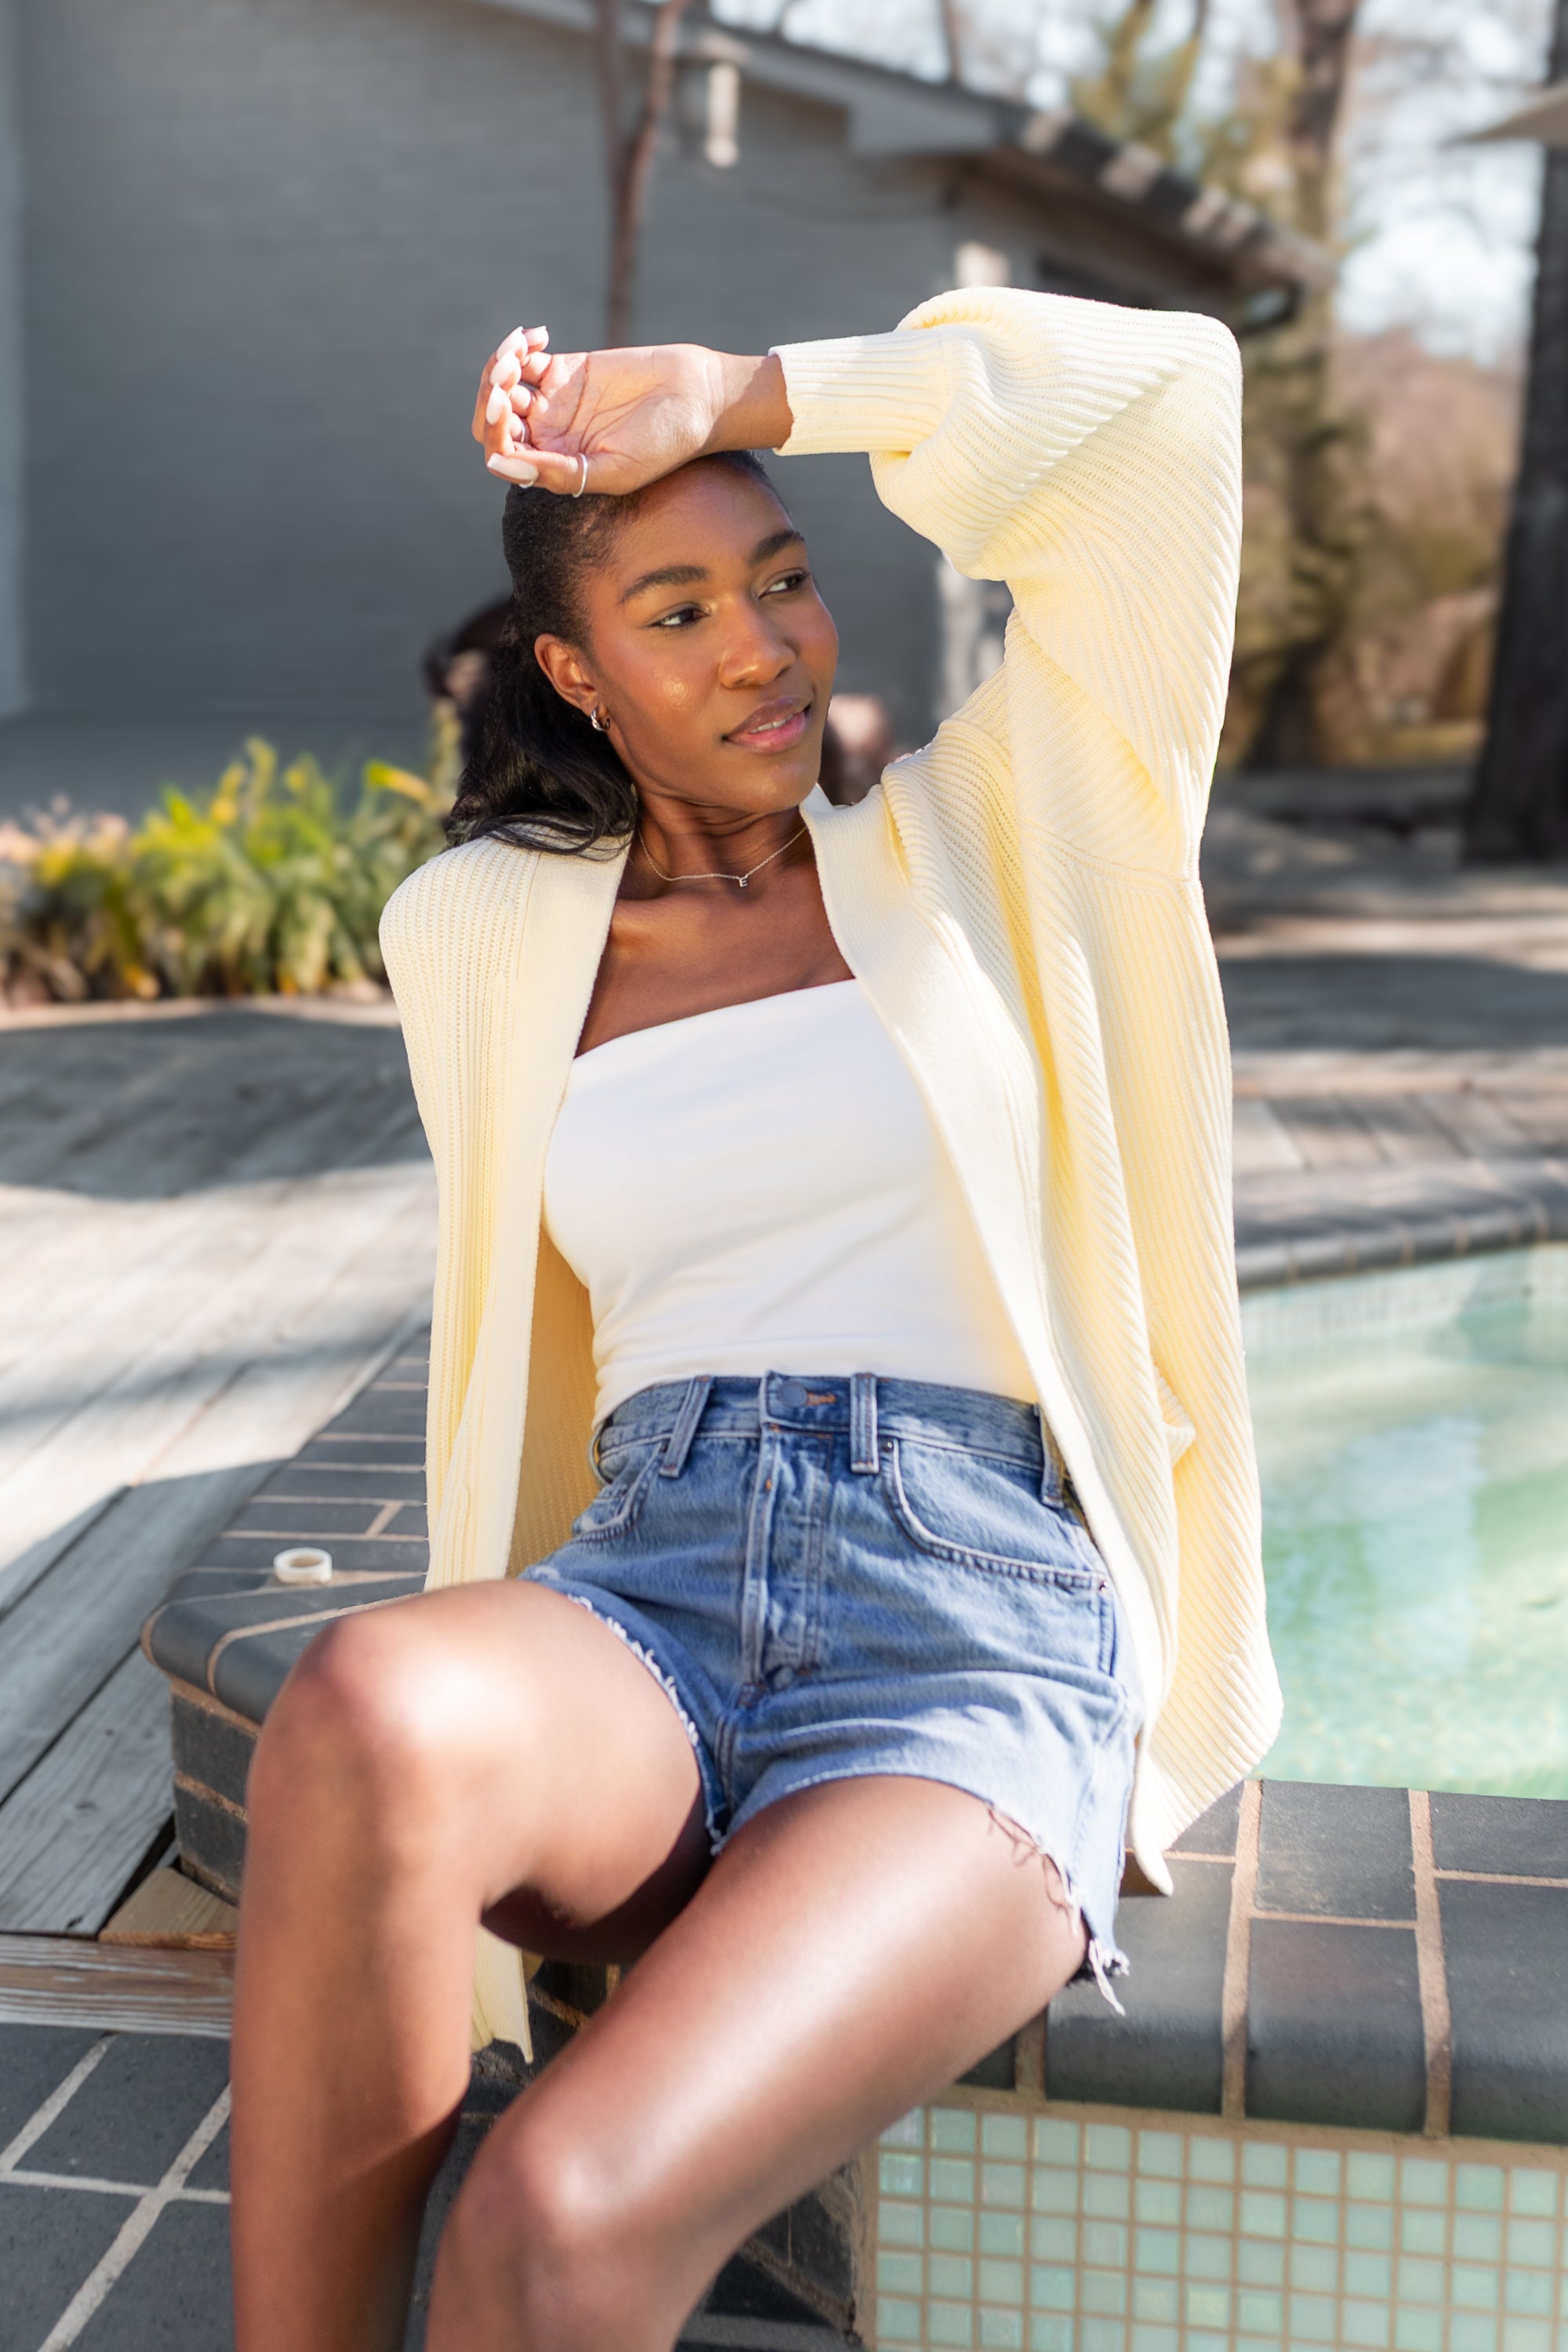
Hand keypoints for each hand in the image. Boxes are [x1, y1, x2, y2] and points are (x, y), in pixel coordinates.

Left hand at [471, 329, 789, 496]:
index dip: (493, 430)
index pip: (502, 453)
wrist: (695, 399)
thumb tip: (498, 464)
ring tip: (521, 351)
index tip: (505, 406)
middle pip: (493, 420)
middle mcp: (548, 437)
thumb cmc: (662, 445)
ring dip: (500, 365)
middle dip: (489, 396)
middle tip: (508, 377)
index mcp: (554, 468)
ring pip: (503, 385)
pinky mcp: (564, 369)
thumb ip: (557, 472)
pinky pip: (524, 358)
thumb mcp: (612, 471)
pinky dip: (520, 344)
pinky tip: (539, 337)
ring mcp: (553, 402)